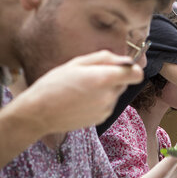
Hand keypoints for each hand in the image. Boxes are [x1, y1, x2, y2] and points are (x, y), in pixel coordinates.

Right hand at [17, 50, 142, 133]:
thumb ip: (105, 58)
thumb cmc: (54, 84)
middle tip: (92, 75)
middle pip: (125, 82)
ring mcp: (106, 109)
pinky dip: (100, 100)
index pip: (136, 74)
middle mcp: (109, 96)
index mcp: (104, 79)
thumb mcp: (77, 63)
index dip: (132, 69)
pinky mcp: (102, 118)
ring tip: (83, 89)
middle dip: (114, 77)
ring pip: (115, 93)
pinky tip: (82, 100)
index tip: (123, 66)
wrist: (39, 113)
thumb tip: (124, 59)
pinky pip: (108, 104)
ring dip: (106, 89)